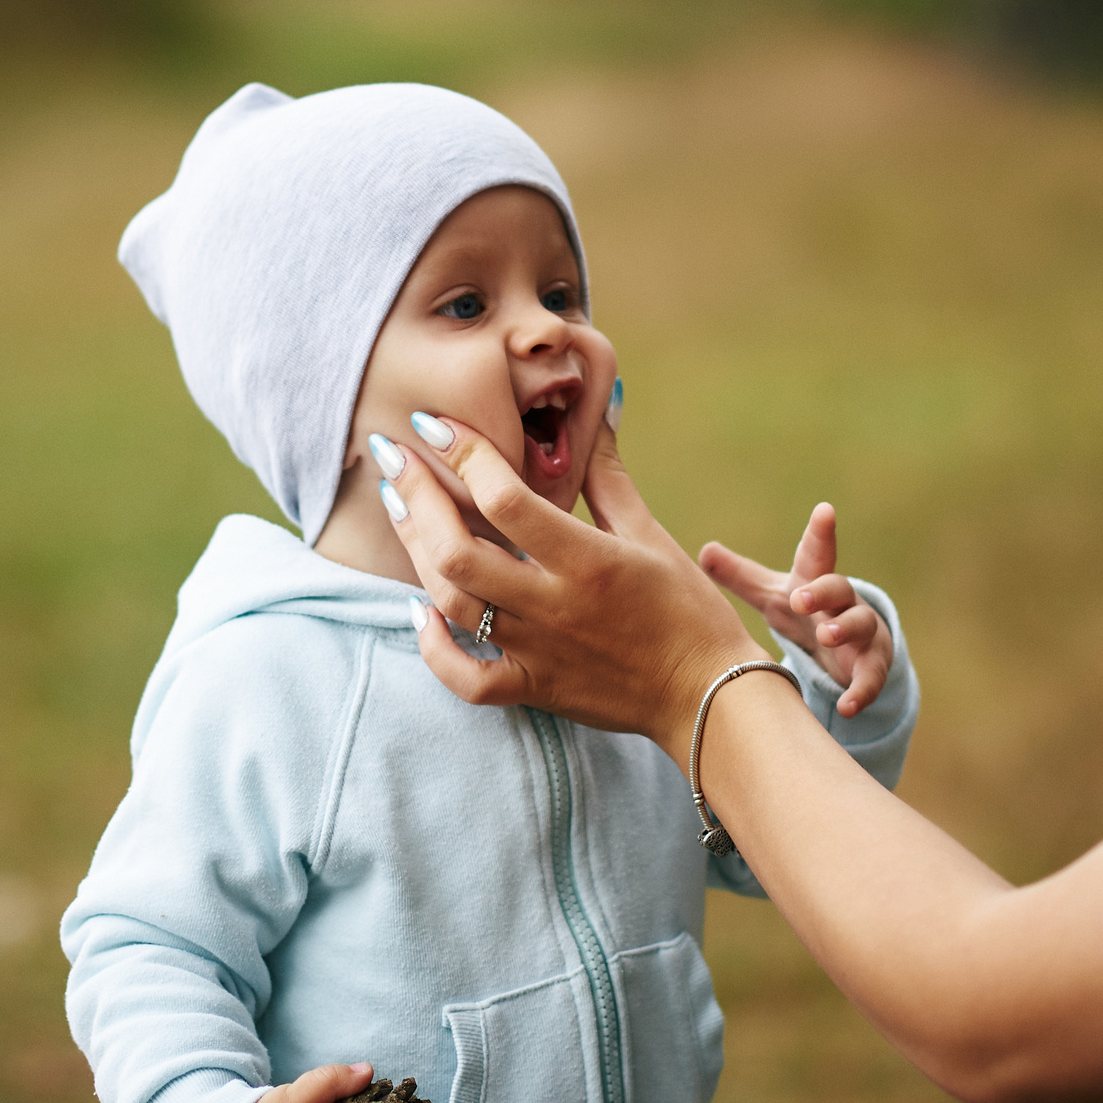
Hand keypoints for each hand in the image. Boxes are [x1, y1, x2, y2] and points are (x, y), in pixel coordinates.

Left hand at [372, 399, 766, 751]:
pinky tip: (419, 610)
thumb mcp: (650, 533)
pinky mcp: (533, 689)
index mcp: (589, 560)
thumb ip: (607, 474)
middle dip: (417, 498)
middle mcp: (555, 606)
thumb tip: (599, 406)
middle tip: (395, 460)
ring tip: (399, 509)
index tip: (434, 424)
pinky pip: (466, 678)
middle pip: (459, 553)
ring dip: (414, 554)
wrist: (707, 696)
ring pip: (453, 606)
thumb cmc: (686, 609)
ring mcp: (539, 653)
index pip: (507, 500)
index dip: (464, 455)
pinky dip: (433, 647)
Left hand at [699, 502, 894, 717]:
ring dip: (845, 630)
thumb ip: (739, 576)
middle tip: (800, 598)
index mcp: (815, 580)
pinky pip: (871, 677)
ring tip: (826, 638)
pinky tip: (847, 707)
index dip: (820, 532)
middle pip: (839, 587)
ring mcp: (862, 631)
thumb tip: (703, 551)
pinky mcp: (872, 664)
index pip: (816, 552)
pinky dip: (861, 691)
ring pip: (862, 624)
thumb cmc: (803, 612)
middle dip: (822, 591)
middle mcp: (842, 600)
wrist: (844, 648)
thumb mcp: (772, 595)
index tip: (824, 511)